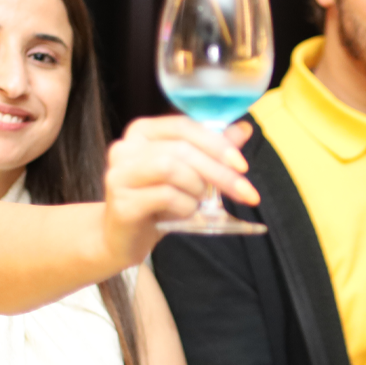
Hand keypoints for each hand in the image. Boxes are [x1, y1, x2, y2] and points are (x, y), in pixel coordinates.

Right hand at [103, 116, 258, 266]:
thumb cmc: (157, 202)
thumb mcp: (189, 173)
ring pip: (172, 169)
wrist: (123, 238)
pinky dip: (185, 206)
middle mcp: (125, 147)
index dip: (217, 143)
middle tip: (246, 193)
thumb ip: (212, 149)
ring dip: (198, 188)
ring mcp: (119, 174)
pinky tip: (185, 214)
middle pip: (182, 149)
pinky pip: (165, 197)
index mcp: (142, 131)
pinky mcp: (121, 202)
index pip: (184, 126)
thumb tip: (244, 128)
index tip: (243, 165)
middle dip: (219, 172)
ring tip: (200, 202)